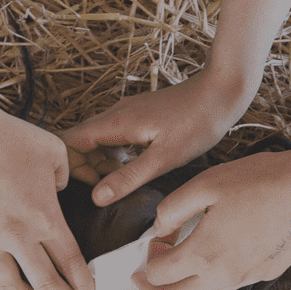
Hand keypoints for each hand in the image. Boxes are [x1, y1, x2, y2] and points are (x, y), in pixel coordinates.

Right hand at [0, 111, 93, 289]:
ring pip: (12, 287)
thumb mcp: (54, 153)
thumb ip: (65, 178)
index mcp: (45, 217)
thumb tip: (60, 191)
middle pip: (46, 284)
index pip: (70, 263)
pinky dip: (3, 282)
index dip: (81, 282)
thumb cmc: (10, 138)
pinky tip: (11, 281)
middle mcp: (19, 235)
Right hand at [61, 71, 256, 205]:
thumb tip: (97, 197)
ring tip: (128, 180)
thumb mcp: (164, 158)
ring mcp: (127, 113)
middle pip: (80, 142)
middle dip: (87, 169)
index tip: (93, 188)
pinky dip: (117, 155)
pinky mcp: (139, 116)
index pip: (69, 142)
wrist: (221, 92)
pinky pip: (114, 137)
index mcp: (116, 122)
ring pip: (97, 140)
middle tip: (113, 189)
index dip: (72, 167)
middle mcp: (116, 114)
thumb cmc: (198, 122)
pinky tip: (138, 167)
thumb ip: (128, 177)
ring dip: (103, 164)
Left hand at [139, 143, 290, 289]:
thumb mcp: (206, 183)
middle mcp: (224, 275)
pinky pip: (228, 287)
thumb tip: (159, 229)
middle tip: (144, 278)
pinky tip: (212, 257)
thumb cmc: (264, 181)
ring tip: (176, 267)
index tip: (150, 245)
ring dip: (182, 288)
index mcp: (204, 254)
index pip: (159, 274)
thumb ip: (172, 209)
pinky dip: (210, 280)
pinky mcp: (265, 274)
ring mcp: (247, 278)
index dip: (147, 261)